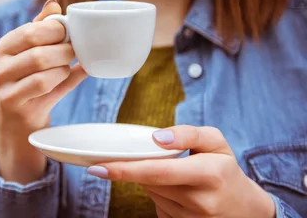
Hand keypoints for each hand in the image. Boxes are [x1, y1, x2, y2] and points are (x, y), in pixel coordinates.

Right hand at [0, 0, 87, 183]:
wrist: (17, 122)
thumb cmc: (29, 80)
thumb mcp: (32, 52)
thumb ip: (42, 28)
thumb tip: (53, 4)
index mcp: (4, 47)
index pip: (31, 31)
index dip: (56, 30)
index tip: (69, 33)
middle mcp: (0, 66)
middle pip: (39, 52)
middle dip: (64, 50)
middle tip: (74, 51)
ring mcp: (5, 88)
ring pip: (43, 72)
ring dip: (63, 68)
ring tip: (68, 66)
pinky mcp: (16, 106)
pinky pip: (45, 89)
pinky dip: (63, 80)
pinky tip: (67, 76)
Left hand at [88, 125, 275, 217]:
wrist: (245, 209)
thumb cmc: (225, 169)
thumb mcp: (215, 142)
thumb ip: (187, 133)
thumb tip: (156, 137)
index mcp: (209, 174)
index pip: (157, 172)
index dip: (124, 170)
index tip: (98, 168)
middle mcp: (200, 201)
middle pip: (149, 182)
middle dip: (137, 169)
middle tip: (130, 160)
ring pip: (151, 195)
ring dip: (151, 182)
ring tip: (174, 176)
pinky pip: (158, 208)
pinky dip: (159, 196)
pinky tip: (177, 192)